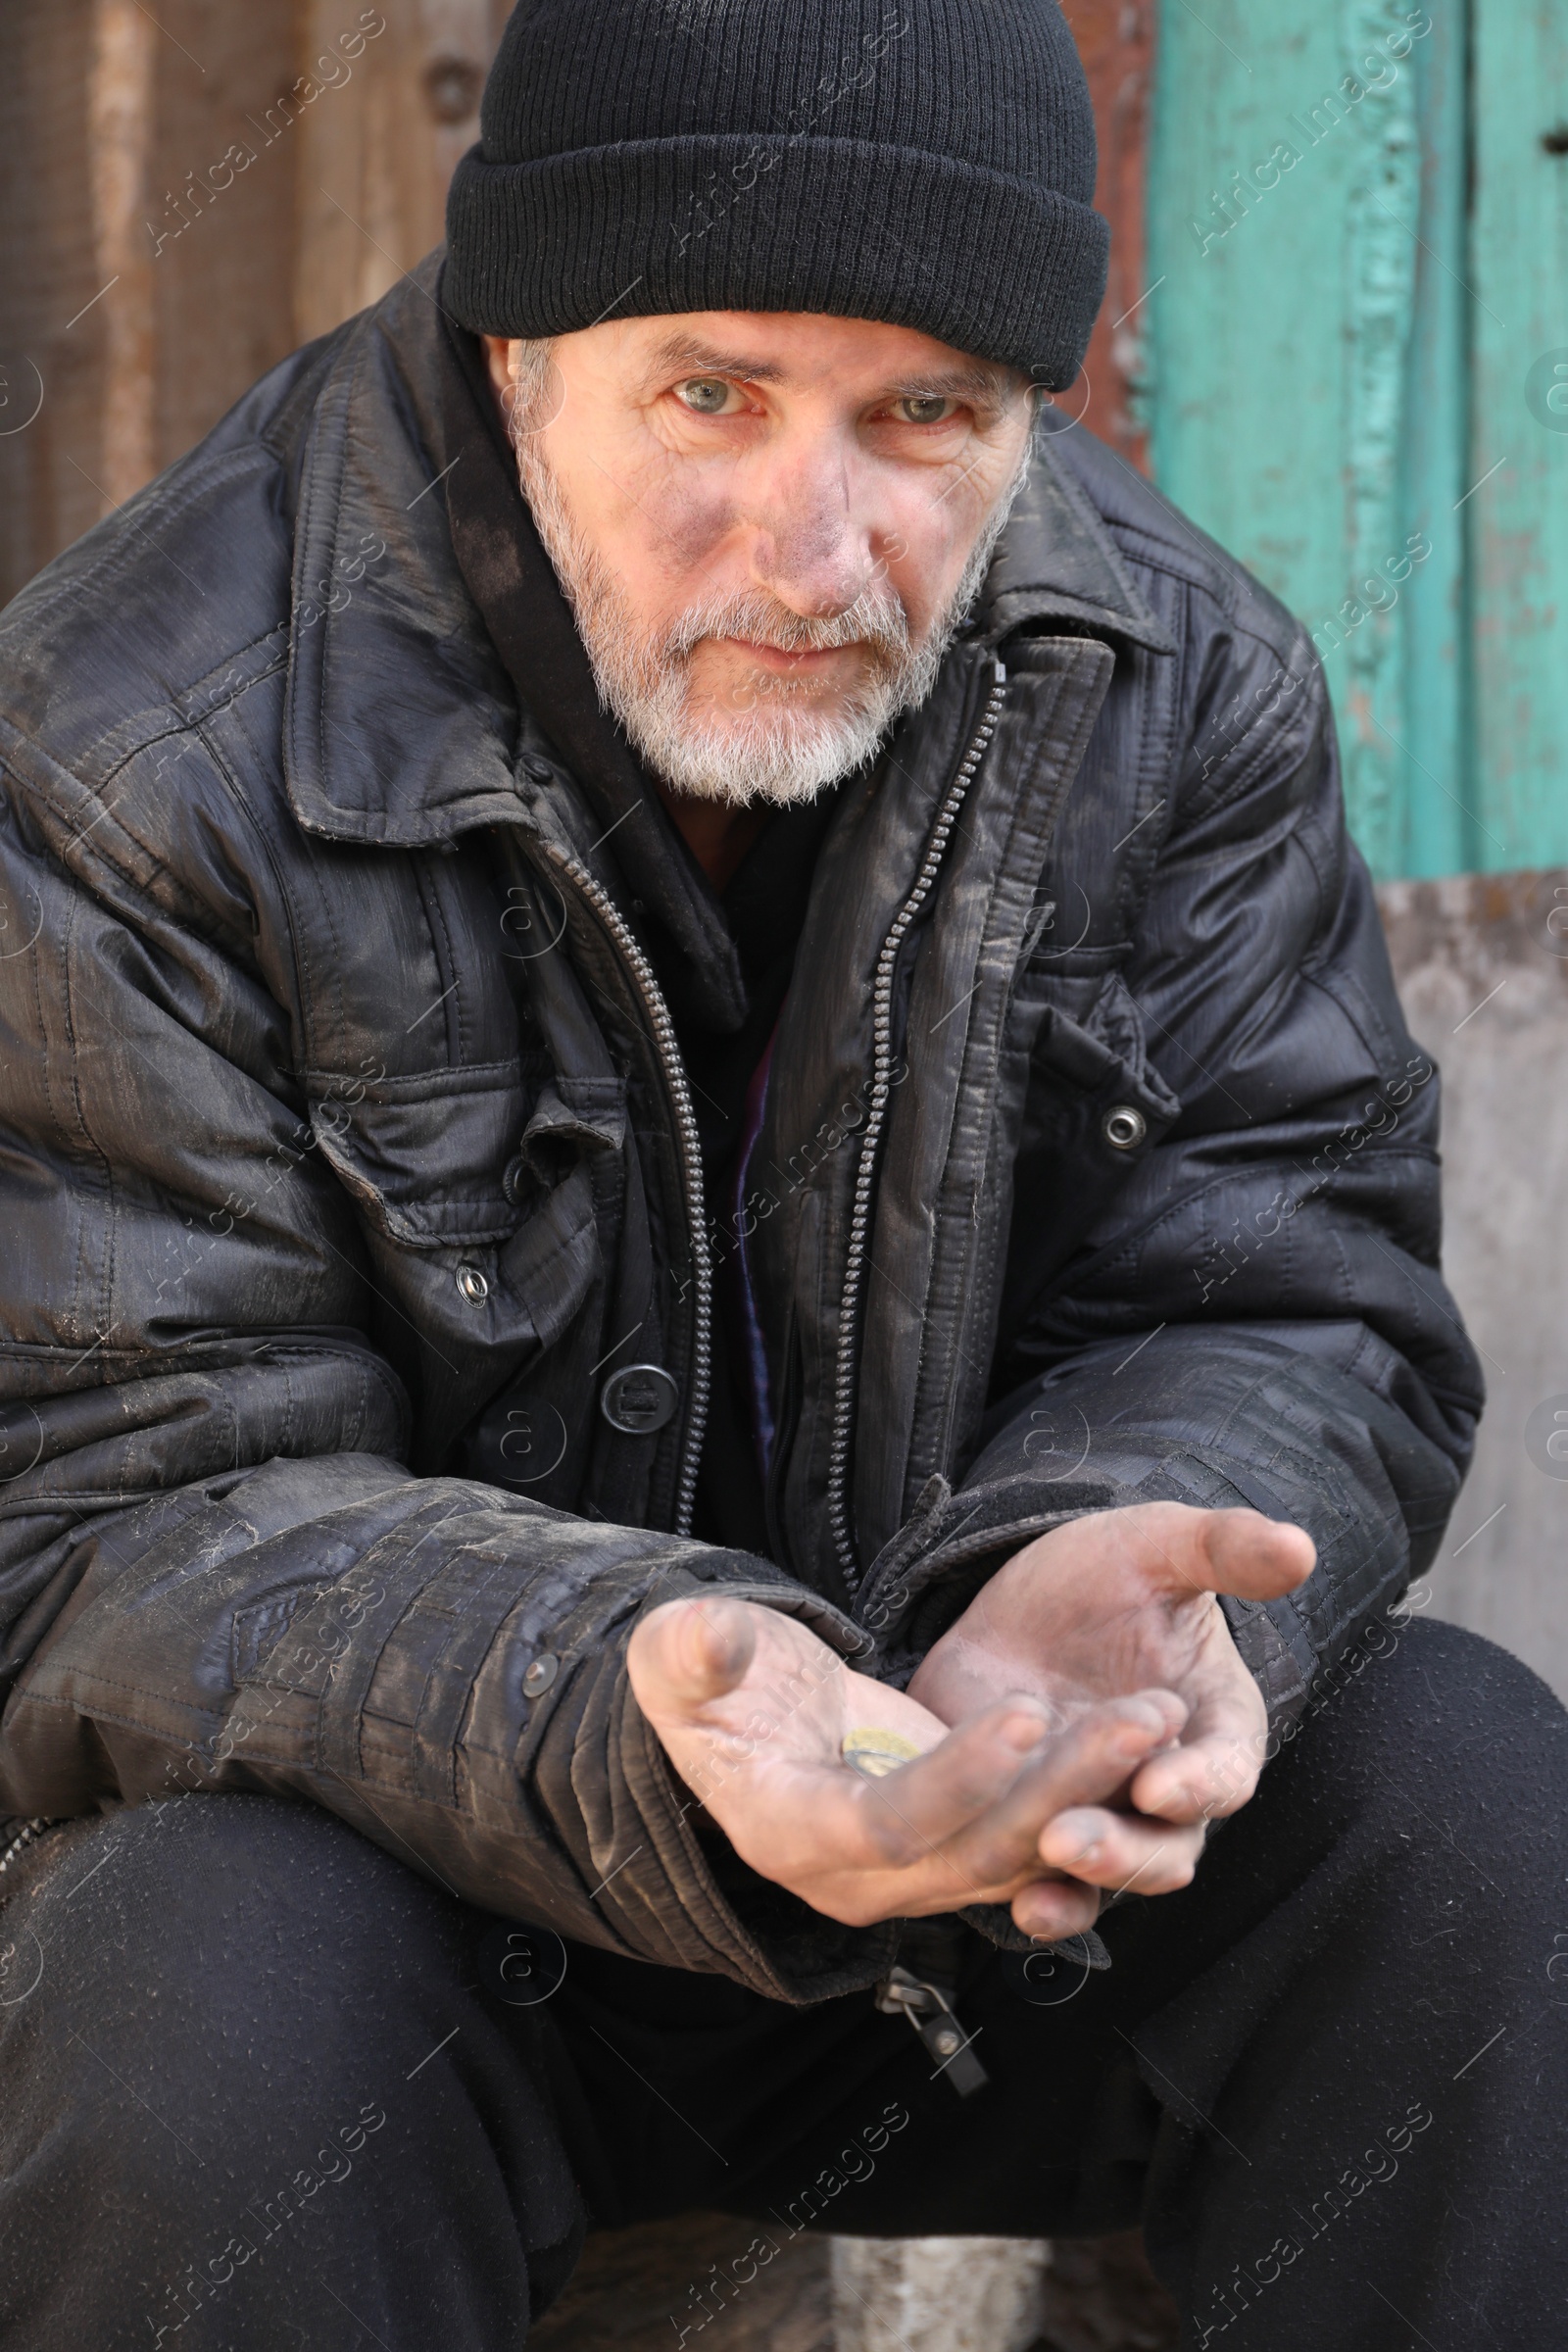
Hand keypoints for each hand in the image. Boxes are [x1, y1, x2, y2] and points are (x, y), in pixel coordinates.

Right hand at [628, 1592, 1192, 1935]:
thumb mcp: (678, 1654)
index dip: (960, 1779)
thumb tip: (711, 1638)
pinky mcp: (956, 1844)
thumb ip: (695, 1650)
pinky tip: (1149, 1738)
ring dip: (1094, 1790)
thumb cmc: (705, 1684)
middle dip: (1065, 1788)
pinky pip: (1033, 1837)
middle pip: (979, 1851)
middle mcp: (859, 1877)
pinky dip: (1090, 1795)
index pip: (889, 1826)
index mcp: (788, 1832)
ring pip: (1023, 1849)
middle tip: (1141, 1716)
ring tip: (1157, 1717)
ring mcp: (914, 1870)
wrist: (738, 1717)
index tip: (1029, 1711)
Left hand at [907, 1503, 1313, 1909]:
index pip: (1226, 1771)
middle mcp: (1166, 1790)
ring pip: (1108, 1878)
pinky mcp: (1037, 1832)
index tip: (1159, 1785)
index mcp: (1215, 1726)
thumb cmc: (1107, 1575)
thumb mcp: (1157, 1545)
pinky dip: (1041, 1902)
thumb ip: (1224, 1549)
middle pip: (1166, 1848)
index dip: (1198, 1784)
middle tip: (1070, 1840)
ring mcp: (1103, 1817)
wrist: (1022, 1603)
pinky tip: (1015, 1906)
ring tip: (1041, 1865)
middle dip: (1125, 1851)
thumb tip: (1299, 1547)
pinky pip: (1046, 1885)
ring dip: (1081, 1883)